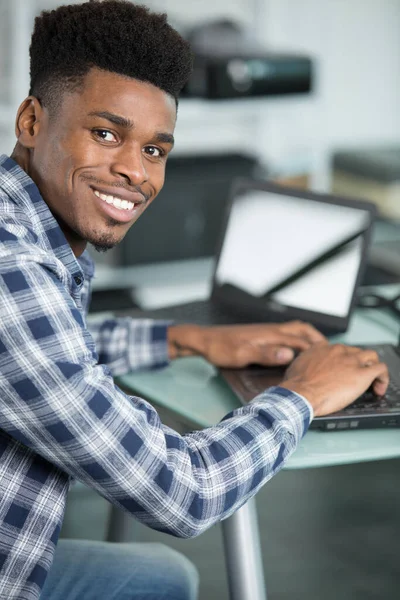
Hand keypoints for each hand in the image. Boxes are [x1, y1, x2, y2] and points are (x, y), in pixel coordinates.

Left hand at [167, 320, 325, 366]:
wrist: (205, 340)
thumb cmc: (221, 348)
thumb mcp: (243, 354)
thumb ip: (266, 354)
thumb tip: (289, 354)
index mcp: (271, 335)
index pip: (301, 340)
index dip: (317, 349)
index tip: (331, 358)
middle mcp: (272, 330)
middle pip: (302, 330)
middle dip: (318, 340)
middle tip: (331, 352)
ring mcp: (267, 331)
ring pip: (295, 330)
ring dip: (309, 337)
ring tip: (319, 349)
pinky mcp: (262, 335)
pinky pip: (287, 333)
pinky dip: (297, 339)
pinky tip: (296, 349)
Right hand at [280, 344, 388, 415]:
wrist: (300, 393)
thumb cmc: (296, 385)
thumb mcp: (296, 366)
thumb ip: (305, 363)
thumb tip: (304, 369)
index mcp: (323, 348)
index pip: (339, 349)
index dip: (342, 360)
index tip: (342, 370)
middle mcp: (339, 351)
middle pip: (356, 352)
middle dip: (358, 364)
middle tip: (355, 378)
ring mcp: (351, 361)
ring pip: (371, 356)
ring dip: (372, 367)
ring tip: (372, 381)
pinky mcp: (362, 374)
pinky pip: (381, 369)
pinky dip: (383, 378)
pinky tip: (379, 388)